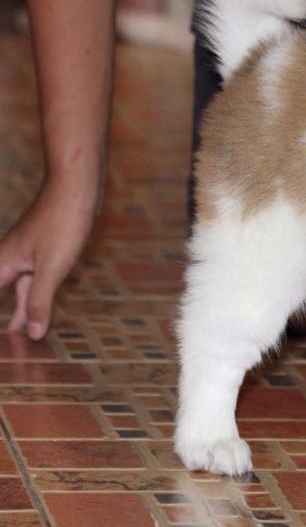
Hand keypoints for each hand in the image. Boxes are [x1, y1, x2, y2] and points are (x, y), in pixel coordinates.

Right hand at [0, 178, 97, 339]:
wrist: (77, 187)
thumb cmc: (63, 222)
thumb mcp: (52, 268)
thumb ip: (41, 301)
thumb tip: (33, 333)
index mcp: (2, 264)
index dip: (0, 313)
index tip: (2, 338)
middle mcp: (10, 258)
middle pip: (3, 294)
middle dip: (8, 314)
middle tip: (8, 338)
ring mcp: (28, 253)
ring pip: (22, 287)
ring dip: (22, 307)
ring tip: (17, 330)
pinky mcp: (46, 248)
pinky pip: (36, 277)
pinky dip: (36, 293)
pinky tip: (39, 300)